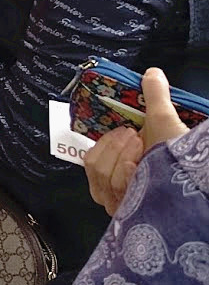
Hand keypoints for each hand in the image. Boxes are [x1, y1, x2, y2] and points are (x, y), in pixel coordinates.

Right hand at [83, 68, 186, 215]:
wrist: (192, 178)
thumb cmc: (177, 153)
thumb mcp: (165, 121)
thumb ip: (155, 96)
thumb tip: (153, 72)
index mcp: (118, 164)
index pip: (92, 156)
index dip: (108, 142)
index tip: (129, 131)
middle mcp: (115, 186)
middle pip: (94, 165)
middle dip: (117, 149)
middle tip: (139, 142)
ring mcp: (119, 201)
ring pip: (101, 176)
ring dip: (123, 160)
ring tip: (144, 156)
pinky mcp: (124, 211)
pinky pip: (109, 191)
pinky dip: (124, 178)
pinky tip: (139, 173)